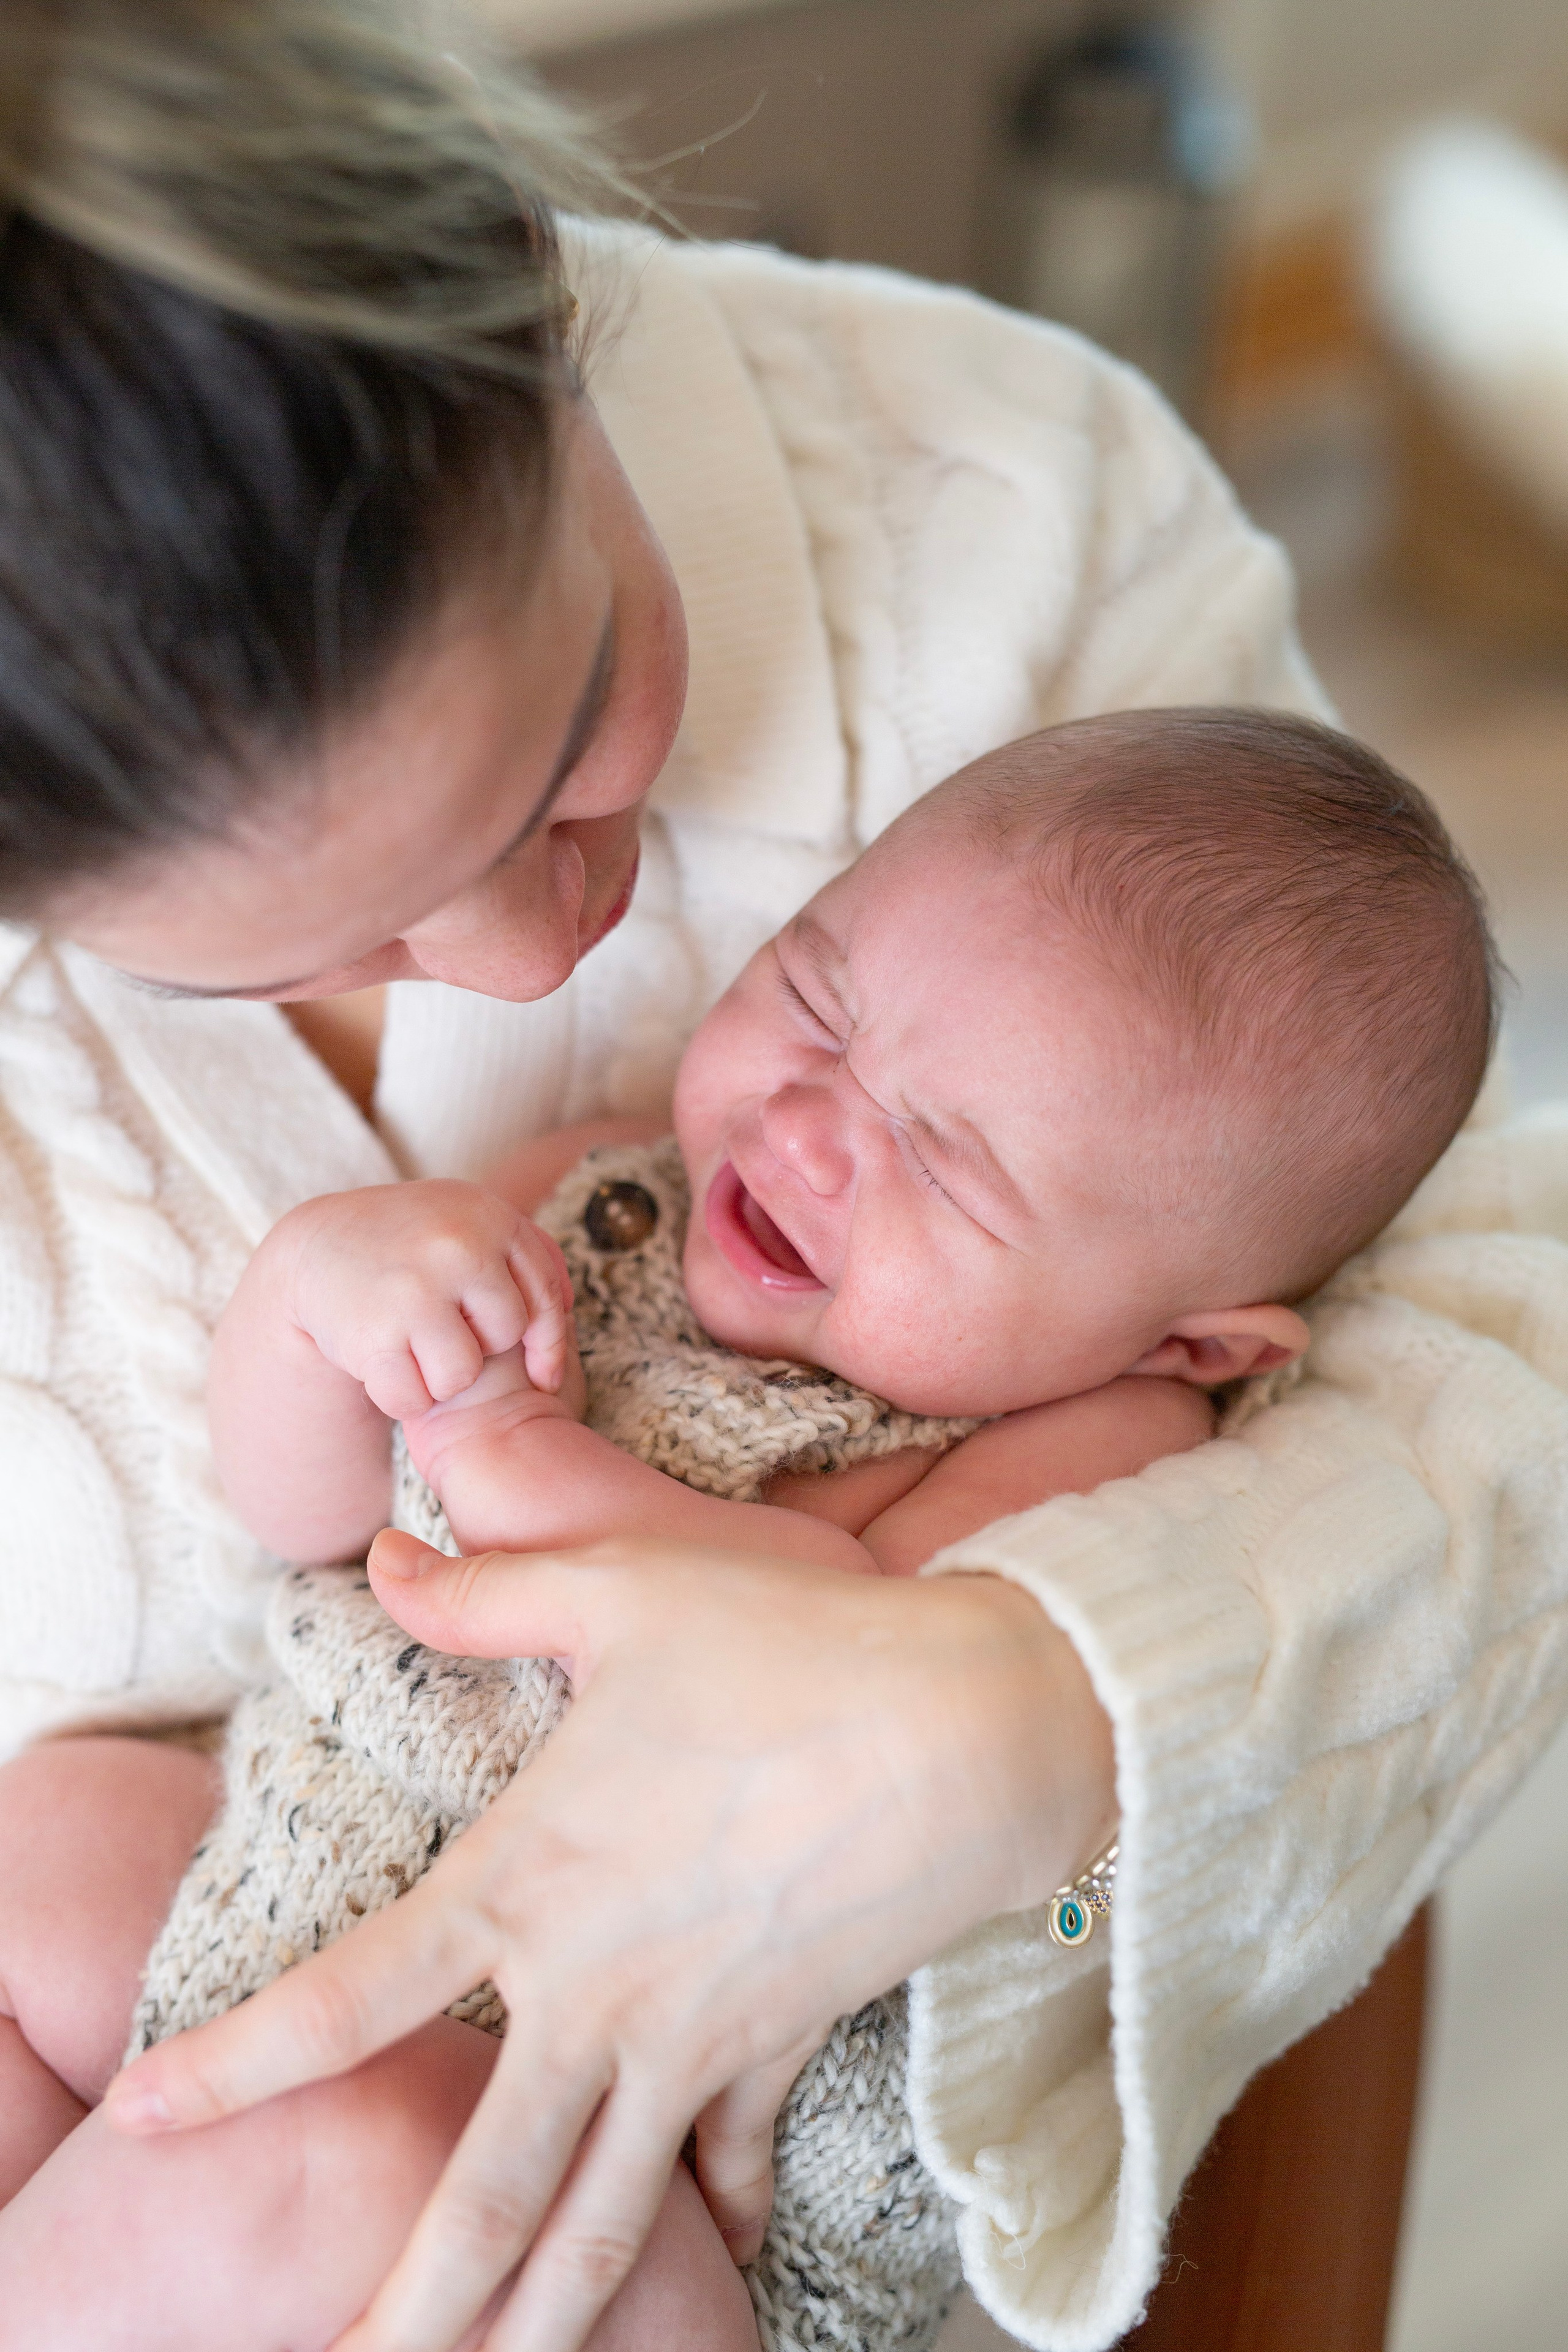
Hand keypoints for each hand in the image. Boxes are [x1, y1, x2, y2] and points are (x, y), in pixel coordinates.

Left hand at [104, 1533, 1112, 2351]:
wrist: (974, 1728)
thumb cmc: (790, 1648)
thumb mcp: (623, 1592)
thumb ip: (487, 1592)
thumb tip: (383, 1558)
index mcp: (526, 1882)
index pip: (346, 1996)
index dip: (233, 2064)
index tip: (144, 2119)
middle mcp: (594, 1994)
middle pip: (477, 2196)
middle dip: (401, 2315)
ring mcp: (693, 2042)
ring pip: (599, 2231)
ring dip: (537, 2331)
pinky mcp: (780, 2047)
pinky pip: (729, 2162)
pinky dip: (710, 2218)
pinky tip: (704, 2253)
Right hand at [274, 1181, 576, 1419]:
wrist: (318, 1243)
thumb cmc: (413, 1238)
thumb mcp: (470, 1220)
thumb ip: (525, 1252)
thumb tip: (570, 1304)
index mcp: (489, 1217)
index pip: (545, 1297)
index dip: (549, 1344)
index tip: (542, 1376)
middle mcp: (457, 1247)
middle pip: (505, 1336)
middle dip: (481, 1347)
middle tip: (443, 1329)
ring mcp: (414, 1289)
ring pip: (459, 1375)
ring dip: (438, 1378)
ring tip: (414, 1347)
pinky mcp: (373, 1333)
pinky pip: (410, 1398)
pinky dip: (399, 1396)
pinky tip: (384, 1364)